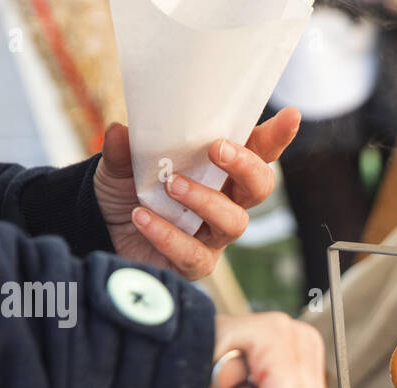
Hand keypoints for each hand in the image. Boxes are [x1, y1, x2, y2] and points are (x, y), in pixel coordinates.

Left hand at [94, 107, 300, 279]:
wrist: (106, 233)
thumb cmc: (127, 193)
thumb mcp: (120, 166)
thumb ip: (123, 151)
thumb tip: (120, 132)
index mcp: (220, 170)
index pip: (256, 151)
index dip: (276, 136)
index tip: (290, 115)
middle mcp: (226, 202)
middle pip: (260, 188)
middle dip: (246, 167)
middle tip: (218, 149)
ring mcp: (214, 236)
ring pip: (234, 221)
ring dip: (205, 200)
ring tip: (172, 185)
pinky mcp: (195, 264)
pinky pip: (193, 253)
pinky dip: (168, 234)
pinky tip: (143, 217)